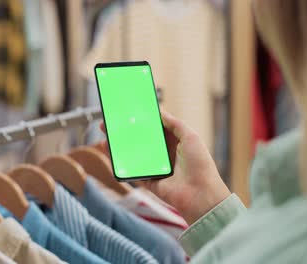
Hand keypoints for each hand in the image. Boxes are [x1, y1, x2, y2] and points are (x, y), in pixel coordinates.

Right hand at [99, 111, 230, 223]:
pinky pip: (131, 171)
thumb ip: (175, 124)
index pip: (155, 128)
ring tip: (107, 135)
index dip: (142, 119)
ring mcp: (154, 167)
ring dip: (119, 145)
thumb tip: (160, 112)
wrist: (200, 195)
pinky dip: (120, 163)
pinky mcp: (148, 181)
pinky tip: (111, 152)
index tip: (129, 111)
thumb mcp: (190, 137)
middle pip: (140, 140)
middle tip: (112, 121)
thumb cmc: (200, 165)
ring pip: (133, 154)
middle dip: (126, 131)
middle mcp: (163, 154)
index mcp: (174, 142)